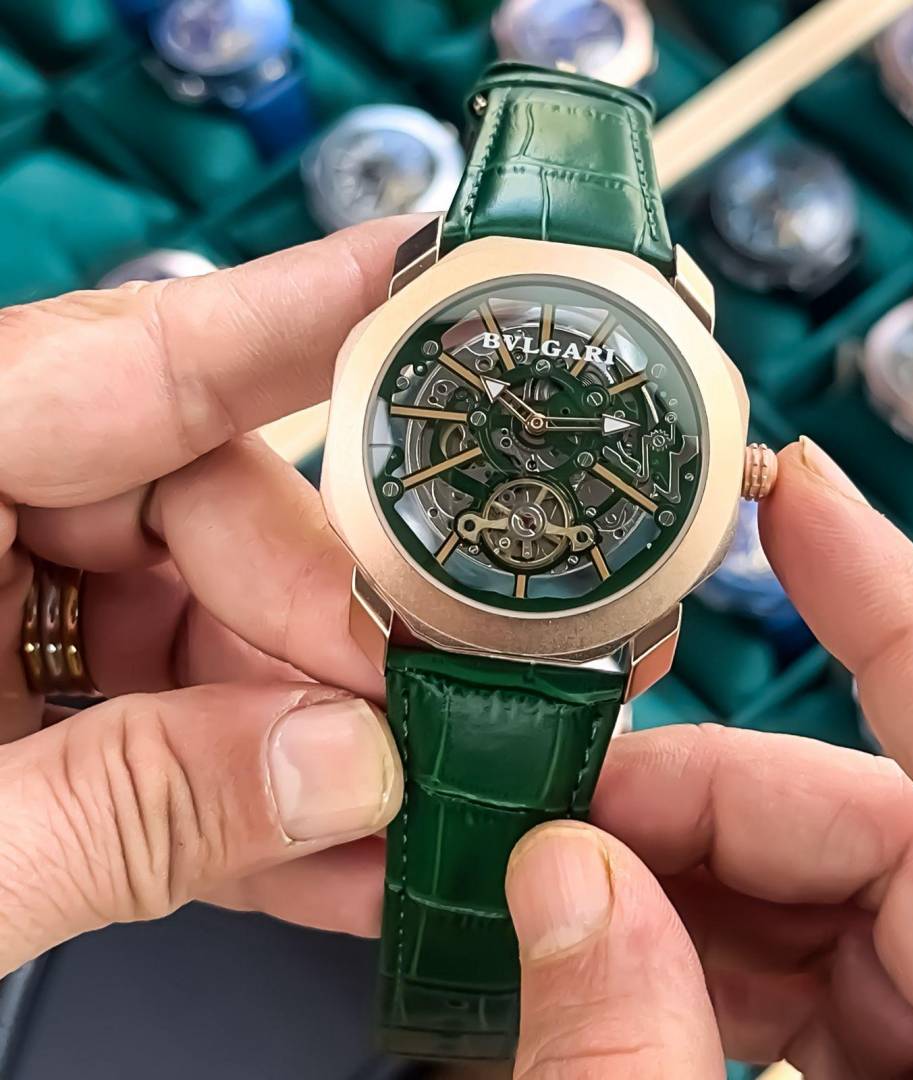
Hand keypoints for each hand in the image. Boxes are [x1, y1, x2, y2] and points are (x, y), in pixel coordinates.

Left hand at [0, 219, 421, 976]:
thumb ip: (125, 813)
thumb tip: (343, 770)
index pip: (120, 363)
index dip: (293, 316)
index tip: (425, 276)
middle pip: (191, 506)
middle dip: (312, 623)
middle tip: (396, 716)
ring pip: (199, 620)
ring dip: (297, 731)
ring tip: (383, 813)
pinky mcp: (15, 699)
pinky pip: (162, 710)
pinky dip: (242, 791)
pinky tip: (324, 854)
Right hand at [505, 439, 912, 1078]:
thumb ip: (631, 1051)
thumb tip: (563, 884)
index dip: (894, 603)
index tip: (797, 500)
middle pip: (885, 821)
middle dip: (704, 798)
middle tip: (565, 812)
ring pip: (846, 890)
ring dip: (689, 882)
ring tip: (570, 896)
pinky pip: (842, 969)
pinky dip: (720, 952)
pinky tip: (625, 966)